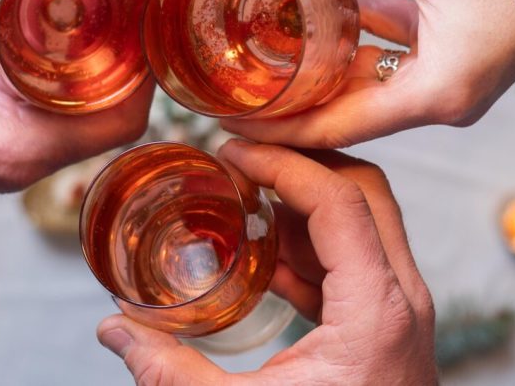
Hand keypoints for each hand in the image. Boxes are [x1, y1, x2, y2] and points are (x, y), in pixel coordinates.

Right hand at [0, 0, 153, 238]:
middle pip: (100, 109)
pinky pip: (28, 102)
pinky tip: (27, 20)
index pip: (120, 119)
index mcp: (19, 151)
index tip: (140, 13)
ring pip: (65, 105)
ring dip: (77, 58)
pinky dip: (38, 64)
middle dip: (115, 53)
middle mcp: (17, 160)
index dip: (142, 67)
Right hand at [97, 140, 436, 384]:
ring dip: (302, 197)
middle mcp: (401, 300)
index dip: (281, 164)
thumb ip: (172, 372)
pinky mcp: (387, 325)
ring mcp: (400, 311)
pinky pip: (353, 257)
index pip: (339, 199)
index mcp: (377, 312)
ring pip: (362, 217)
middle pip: (364, 189)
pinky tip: (260, 249)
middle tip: (240, 158)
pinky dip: (308, 238)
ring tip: (241, 196)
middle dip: (299, 161)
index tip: (231, 152)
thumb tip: (112, 330)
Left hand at [224, 0, 514, 148]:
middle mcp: (438, 100)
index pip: (337, 126)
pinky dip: (353, 41)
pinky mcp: (450, 58)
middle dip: (288, 102)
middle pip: (346, 111)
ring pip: (365, 81)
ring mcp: (446, 81)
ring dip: (316, 69)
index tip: (228, 127)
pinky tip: (310, 19)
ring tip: (255, 60)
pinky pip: (389, 56)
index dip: (279, 129)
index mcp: (433, 95)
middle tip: (228, 94)